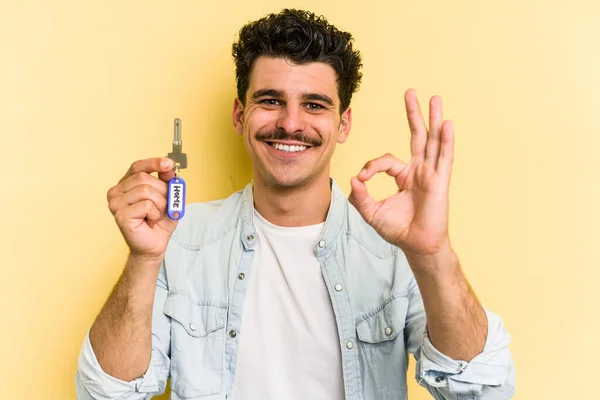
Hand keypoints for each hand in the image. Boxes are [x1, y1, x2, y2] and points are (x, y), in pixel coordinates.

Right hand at [107, 158, 177, 259]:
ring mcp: (116, 203)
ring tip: (155, 215)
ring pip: (146, 191)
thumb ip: (167, 181)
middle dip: (162, 191)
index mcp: (126, 184)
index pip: (137, 167)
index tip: (168, 164)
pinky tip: (149, 221)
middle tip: (163, 206)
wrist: (154, 244)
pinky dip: (155, 214)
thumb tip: (168, 166)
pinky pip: (146, 205)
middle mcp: (117, 192)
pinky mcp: (120, 215)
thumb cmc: (159, 222)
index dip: (153, 163)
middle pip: (144, 178)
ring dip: (160, 204)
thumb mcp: (168, 197)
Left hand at [349, 89, 453, 255]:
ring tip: (434, 98)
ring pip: (432, 141)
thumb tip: (352, 178)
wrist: (417, 246)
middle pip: (417, 136)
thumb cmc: (398, 230)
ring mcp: (430, 173)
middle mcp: (418, 170)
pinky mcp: (440, 181)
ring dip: (433, 118)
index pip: (386, 160)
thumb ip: (361, 197)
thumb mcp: (372, 213)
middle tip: (410, 92)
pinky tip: (446, 123)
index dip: (371, 167)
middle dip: (413, 114)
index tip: (361, 180)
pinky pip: (443, 157)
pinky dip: (445, 140)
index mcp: (403, 176)